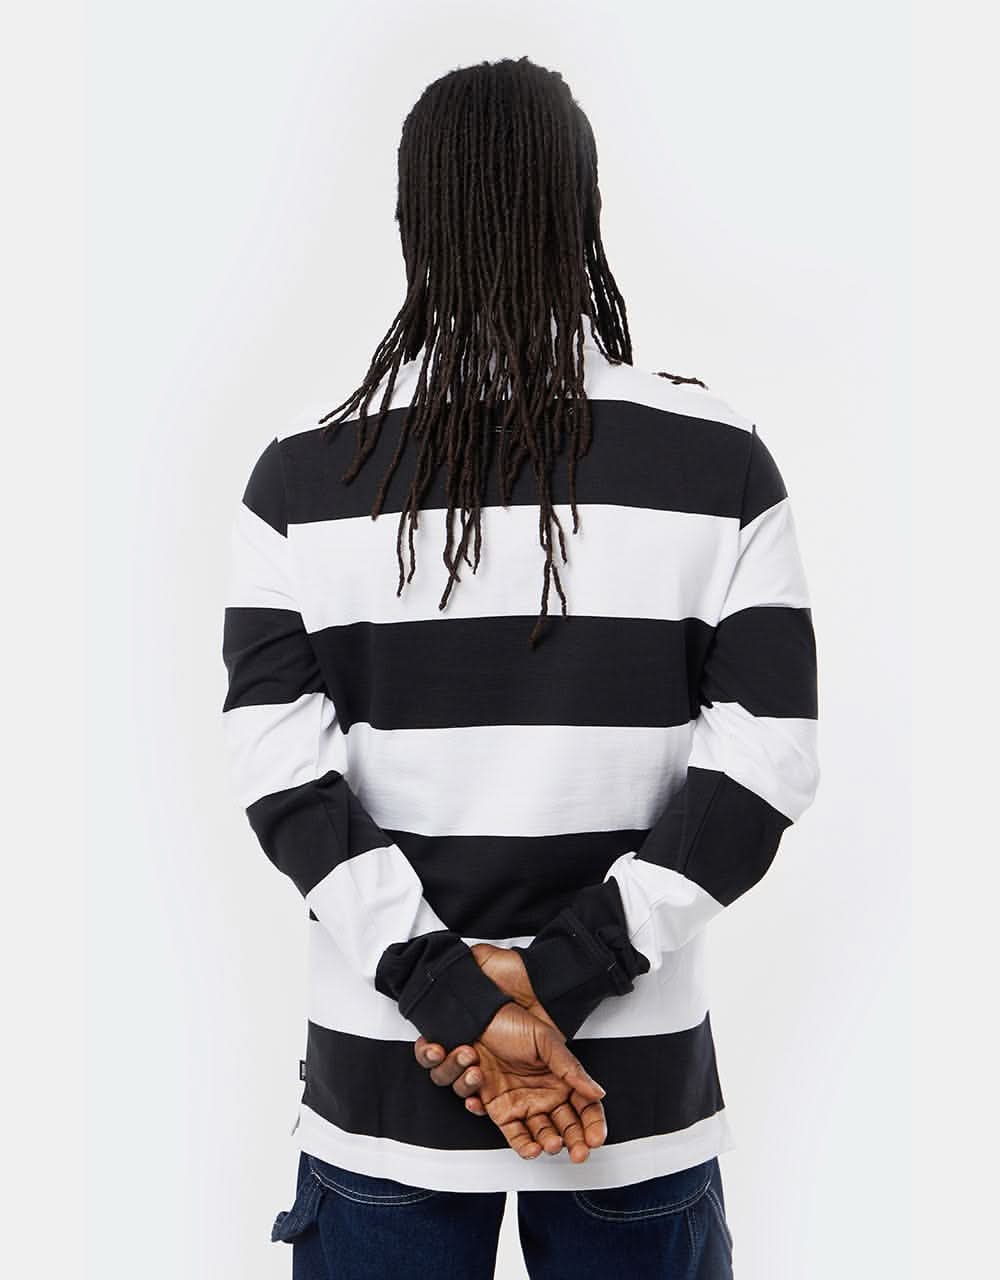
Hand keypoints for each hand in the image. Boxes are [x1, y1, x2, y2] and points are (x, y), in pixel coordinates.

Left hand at [467, 1000, 606, 1161]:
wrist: (479, 1020)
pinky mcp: (500, 1111)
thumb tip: (596, 1090)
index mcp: (561, 1081)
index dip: (593, 1125)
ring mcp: (523, 1106)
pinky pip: (510, 1133)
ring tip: (549, 1143)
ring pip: (539, 1136)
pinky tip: (523, 1138)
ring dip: (545, 1144)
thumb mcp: (546, 1040)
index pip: (585, 1108)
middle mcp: (545, 1097)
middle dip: (574, 1142)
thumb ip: (570, 1068)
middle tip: (578, 1152)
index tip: (595, 1139)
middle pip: (566, 1128)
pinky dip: (516, 1140)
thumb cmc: (513, 1024)